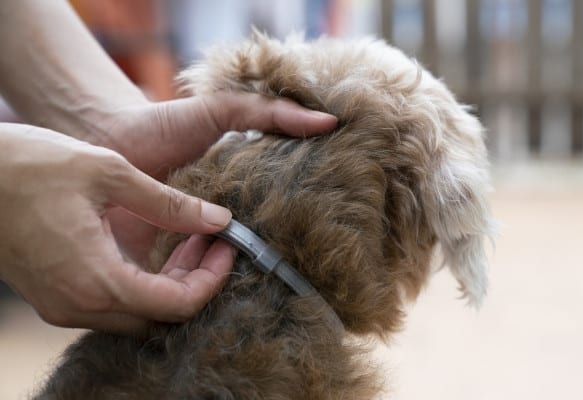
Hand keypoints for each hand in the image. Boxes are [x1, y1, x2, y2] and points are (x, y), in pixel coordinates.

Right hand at [0, 123, 234, 332]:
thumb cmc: (31, 166)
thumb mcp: (110, 174)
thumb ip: (169, 204)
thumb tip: (220, 220)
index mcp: (96, 278)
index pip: (177, 305)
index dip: (212, 280)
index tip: (227, 247)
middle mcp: (80, 305)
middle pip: (160, 317)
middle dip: (197, 283)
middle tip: (213, 243)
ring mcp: (64, 306)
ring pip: (138, 314)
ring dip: (172, 284)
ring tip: (192, 240)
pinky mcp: (56, 296)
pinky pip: (114, 304)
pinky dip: (144, 283)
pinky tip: (157, 248)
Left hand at [90, 93, 337, 265]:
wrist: (102, 135)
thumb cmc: (164, 124)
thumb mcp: (222, 113)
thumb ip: (270, 114)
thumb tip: (330, 121)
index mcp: (234, 206)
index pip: (271, 230)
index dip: (288, 234)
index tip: (301, 234)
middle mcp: (213, 234)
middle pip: (246, 262)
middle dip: (257, 263)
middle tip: (266, 257)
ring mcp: (184, 255)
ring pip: (213, 283)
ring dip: (221, 276)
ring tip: (227, 257)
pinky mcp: (151, 271)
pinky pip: (175, 292)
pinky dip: (188, 289)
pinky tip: (197, 275)